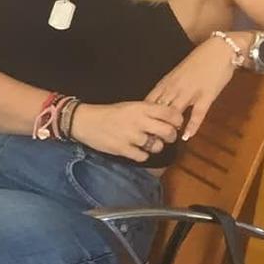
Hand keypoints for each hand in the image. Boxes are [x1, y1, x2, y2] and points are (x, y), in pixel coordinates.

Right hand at [69, 99, 186, 161]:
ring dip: (155, 147)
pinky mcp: (123, 149)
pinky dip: (142, 155)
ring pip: (157, 146)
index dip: (177, 120)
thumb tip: (168, 120)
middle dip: (171, 136)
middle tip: (167, 137)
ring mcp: (131, 136)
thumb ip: (148, 112)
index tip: (175, 124)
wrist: (85, 121)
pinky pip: (143, 156)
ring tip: (148, 143)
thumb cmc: (109, 113)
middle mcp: (139, 121)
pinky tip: (136, 150)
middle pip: (168, 132)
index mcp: (141, 108)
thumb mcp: (130, 106)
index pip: (170, 114)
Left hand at [145, 38, 238, 141]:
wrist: (220, 50)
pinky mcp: (206, 96)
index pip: (149, 100)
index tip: (137, 126)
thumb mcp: (178, 73)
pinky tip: (186, 136)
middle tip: (147, 138)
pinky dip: (191, 126)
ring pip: (174, 112)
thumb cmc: (199, 60)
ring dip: (169, 127)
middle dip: (152, 123)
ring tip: (164, 140)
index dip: (142, 114)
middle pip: (159, 109)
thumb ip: (168, 86)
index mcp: (166, 82)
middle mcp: (174, 88)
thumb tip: (159, 99)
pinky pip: (197, 114)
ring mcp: (190, 93)